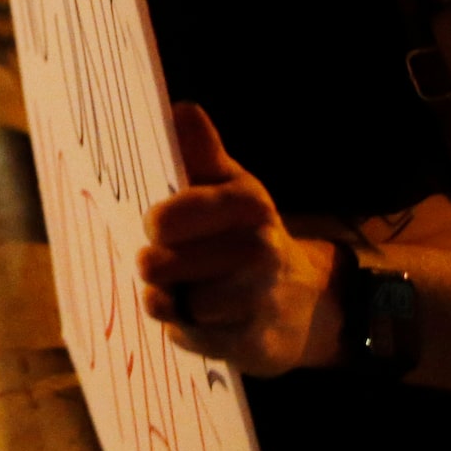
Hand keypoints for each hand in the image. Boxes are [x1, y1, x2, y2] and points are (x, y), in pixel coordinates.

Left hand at [138, 104, 340, 375]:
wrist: (296, 300)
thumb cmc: (242, 232)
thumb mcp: (225, 186)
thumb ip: (199, 151)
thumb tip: (180, 108)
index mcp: (247, 204)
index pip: (170, 217)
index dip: (156, 223)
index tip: (155, 226)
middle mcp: (258, 251)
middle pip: (162, 264)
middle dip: (153, 265)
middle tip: (155, 263)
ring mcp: (256, 299)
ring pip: (176, 303)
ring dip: (167, 299)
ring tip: (177, 289)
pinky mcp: (250, 342)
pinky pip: (191, 338)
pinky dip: (183, 330)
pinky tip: (194, 317)